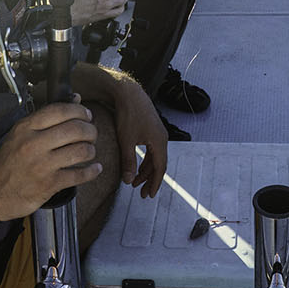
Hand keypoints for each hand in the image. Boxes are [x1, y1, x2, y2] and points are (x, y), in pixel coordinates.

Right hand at [0, 102, 100, 220]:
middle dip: (90, 130)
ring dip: (91, 149)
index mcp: (26, 127)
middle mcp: (33, 144)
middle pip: (75, 129)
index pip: (60, 110)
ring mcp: (42, 165)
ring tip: (90, 150)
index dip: (79, 111)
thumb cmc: (10, 160)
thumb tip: (76, 99)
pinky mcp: (49, 184)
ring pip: (81, 150)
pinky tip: (95, 168)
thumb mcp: (22, 133)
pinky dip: (92, 171)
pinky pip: (79, 174)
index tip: (86, 115)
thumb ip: (48, 117)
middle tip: (91, 134)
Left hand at [110, 77, 167, 197]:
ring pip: (154, 157)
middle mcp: (162, 138)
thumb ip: (129, 162)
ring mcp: (157, 132)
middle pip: (159, 164)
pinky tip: (136, 165)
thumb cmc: (128, 114)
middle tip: (142, 193)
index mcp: (159, 141)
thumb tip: (128, 181)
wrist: (128, 92)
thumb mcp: (126, 140)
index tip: (149, 195)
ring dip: (146, 170)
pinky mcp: (151, 128)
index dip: (155, 183)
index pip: (160, 168)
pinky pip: (151, 149)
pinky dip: (145, 160)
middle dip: (150, 179)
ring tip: (135, 181)